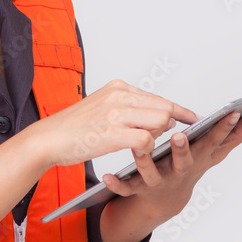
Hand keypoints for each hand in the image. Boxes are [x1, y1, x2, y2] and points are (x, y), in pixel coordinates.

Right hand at [34, 79, 197, 169]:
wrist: (47, 139)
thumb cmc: (74, 128)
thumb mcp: (103, 108)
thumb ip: (131, 109)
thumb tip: (161, 118)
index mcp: (118, 87)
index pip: (158, 97)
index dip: (179, 110)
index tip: (194, 118)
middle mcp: (119, 95)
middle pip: (164, 108)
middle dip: (167, 126)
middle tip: (159, 138)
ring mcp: (116, 113)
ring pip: (159, 121)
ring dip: (155, 137)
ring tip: (139, 145)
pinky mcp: (112, 133)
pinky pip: (146, 141)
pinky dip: (146, 150)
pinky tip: (134, 154)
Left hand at [101, 108, 241, 228]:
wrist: (164, 202)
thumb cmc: (189, 167)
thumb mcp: (213, 153)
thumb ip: (235, 135)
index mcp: (197, 158)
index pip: (213, 141)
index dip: (224, 127)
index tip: (233, 112)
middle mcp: (180, 171)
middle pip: (184, 161)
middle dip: (184, 150)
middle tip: (180, 136)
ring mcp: (159, 182)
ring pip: (152, 175)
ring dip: (146, 163)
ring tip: (139, 149)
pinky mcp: (139, 190)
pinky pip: (126, 188)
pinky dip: (117, 184)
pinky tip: (106, 176)